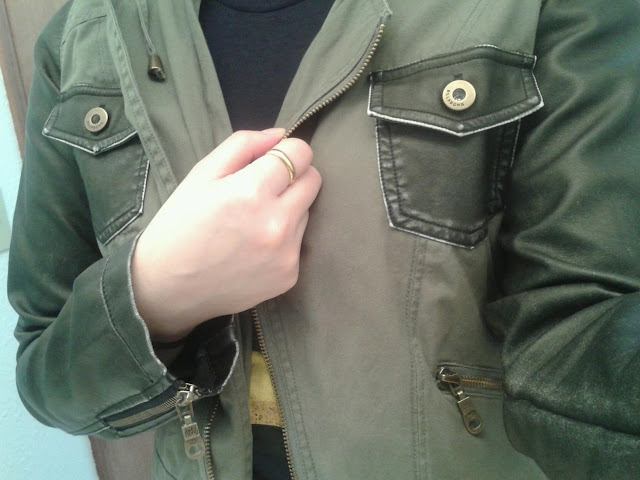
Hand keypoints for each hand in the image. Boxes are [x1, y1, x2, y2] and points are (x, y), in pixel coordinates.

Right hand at [131, 129, 321, 340]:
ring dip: (288, 208)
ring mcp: (286, 253)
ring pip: (306, 212)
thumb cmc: (179, 226)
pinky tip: (254, 248)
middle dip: (294, 176)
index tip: (271, 160)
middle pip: (313, 180)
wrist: (168, 289)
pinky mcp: (289, 276)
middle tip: (263, 188)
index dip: (287, 151)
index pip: (300, 153)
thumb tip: (281, 134)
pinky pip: (299, 243)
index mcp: (251, 192)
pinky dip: (284, 239)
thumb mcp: (201, 175)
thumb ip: (243, 145)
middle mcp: (277, 223)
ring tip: (252, 223)